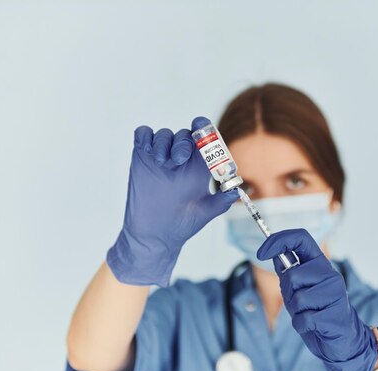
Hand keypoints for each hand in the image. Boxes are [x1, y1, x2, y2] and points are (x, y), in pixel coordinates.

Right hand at [107, 117, 238, 286]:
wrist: (154, 235)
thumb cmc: (182, 224)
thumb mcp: (205, 212)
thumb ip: (221, 200)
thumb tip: (235, 189)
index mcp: (199, 167)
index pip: (206, 140)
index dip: (205, 129)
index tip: (201, 127)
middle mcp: (181, 159)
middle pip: (185, 135)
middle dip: (184, 143)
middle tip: (179, 160)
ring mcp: (161, 157)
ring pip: (164, 134)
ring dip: (164, 143)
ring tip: (162, 163)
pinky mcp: (142, 158)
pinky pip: (143, 135)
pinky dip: (145, 137)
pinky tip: (147, 151)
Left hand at [257, 229, 377, 370]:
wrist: (342, 339)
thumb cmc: (319, 311)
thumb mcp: (301, 288)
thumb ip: (290, 271)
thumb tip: (274, 253)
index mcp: (320, 263)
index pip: (301, 239)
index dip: (278, 240)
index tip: (261, 253)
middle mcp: (330, 274)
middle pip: (292, 275)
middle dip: (288, 293)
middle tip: (300, 303)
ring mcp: (335, 294)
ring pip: (298, 299)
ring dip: (296, 312)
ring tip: (310, 314)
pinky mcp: (334, 315)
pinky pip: (303, 319)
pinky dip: (302, 326)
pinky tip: (314, 326)